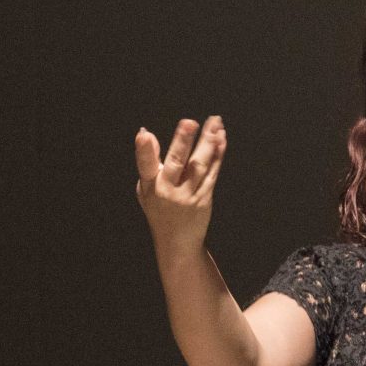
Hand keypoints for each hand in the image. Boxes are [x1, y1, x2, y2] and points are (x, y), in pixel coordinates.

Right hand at [133, 116, 225, 250]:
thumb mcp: (146, 189)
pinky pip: (212, 172)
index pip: (146, 167)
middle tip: (189, 122)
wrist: (177, 243)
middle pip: (177, 163)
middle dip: (182, 142)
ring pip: (199, 165)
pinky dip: (217, 154)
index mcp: (150, 187)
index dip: (144, 151)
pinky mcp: (205, 198)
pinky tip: (221, 139)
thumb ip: (148, 162)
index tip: (144, 135)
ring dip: (207, 143)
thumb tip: (145, 132)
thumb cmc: (160, 209)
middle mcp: (169, 191)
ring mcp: (188, 195)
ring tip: (214, 123)